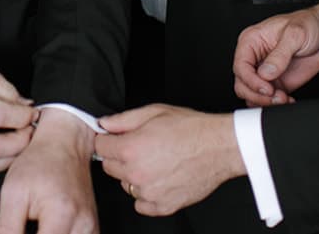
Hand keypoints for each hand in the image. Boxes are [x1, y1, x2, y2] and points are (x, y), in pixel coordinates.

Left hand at [0, 108, 97, 233]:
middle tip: (23, 227)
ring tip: (35, 226)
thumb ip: (7, 229)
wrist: (65, 142)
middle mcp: (83, 225)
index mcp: (62, 214)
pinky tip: (45, 229)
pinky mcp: (92, 230)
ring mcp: (91, 229)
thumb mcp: (13, 192)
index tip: (14, 233)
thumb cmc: (40, 161)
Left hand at [95, 105, 242, 216]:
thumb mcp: (154, 112)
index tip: (115, 139)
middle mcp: (137, 173)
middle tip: (140, 148)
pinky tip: (160, 179)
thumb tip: (104, 124)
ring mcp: (149, 193)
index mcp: (131, 149)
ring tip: (155, 162)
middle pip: (110, 168)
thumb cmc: (190, 129)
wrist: (218, 147)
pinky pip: (141, 204)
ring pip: (126, 185)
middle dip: (119, 157)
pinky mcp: (163, 206)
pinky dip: (147, 194)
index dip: (108, 140)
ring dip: (134, 176)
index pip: (100, 147)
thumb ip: (123, 120)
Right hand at [232, 3, 318, 105]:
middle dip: (257, 94)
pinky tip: (288, 100)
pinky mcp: (277, 83)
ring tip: (284, 98)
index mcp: (252, 41)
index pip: (240, 66)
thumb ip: (279, 54)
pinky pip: (267, 99)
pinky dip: (274, 105)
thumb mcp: (295, 34)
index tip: (267, 88)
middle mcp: (255, 58)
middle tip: (276, 96)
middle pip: (242, 83)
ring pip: (251, 94)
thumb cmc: (308, 25)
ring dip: (265, 102)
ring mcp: (265, 72)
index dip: (251, 80)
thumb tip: (265, 73)